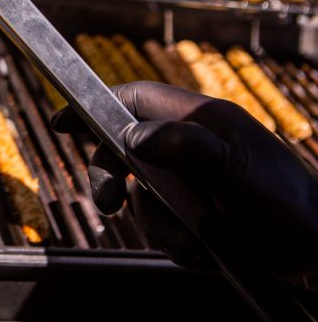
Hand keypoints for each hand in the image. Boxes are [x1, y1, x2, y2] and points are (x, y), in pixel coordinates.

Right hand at [51, 81, 317, 284]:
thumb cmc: (288, 207)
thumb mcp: (236, 172)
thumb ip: (186, 146)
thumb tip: (133, 134)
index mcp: (201, 120)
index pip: (134, 99)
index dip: (94, 105)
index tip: (62, 123)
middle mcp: (192, 146)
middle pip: (124, 149)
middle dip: (112, 178)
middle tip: (107, 204)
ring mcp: (193, 180)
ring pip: (142, 195)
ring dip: (160, 224)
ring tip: (197, 241)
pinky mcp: (198, 212)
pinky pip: (163, 224)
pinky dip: (178, 242)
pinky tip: (207, 252)